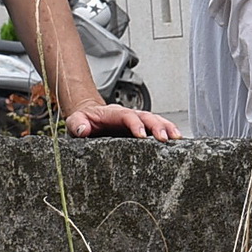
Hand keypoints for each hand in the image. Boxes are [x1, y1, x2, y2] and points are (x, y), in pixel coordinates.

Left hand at [65, 101, 179, 140]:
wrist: (88, 116)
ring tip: (176, 137)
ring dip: (166, 127)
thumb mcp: (75, 121)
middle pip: (146, 116)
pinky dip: (167, 131)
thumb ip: (77, 124)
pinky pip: (156, 127)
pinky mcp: (141, 128)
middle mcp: (127, 115)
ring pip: (154, 120)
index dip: (135, 124)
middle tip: (165, 138)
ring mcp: (136, 121)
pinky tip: (176, 139)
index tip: (141, 136)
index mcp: (112, 113)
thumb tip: (83, 130)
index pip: (126, 115)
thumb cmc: (83, 120)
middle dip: (157, 126)